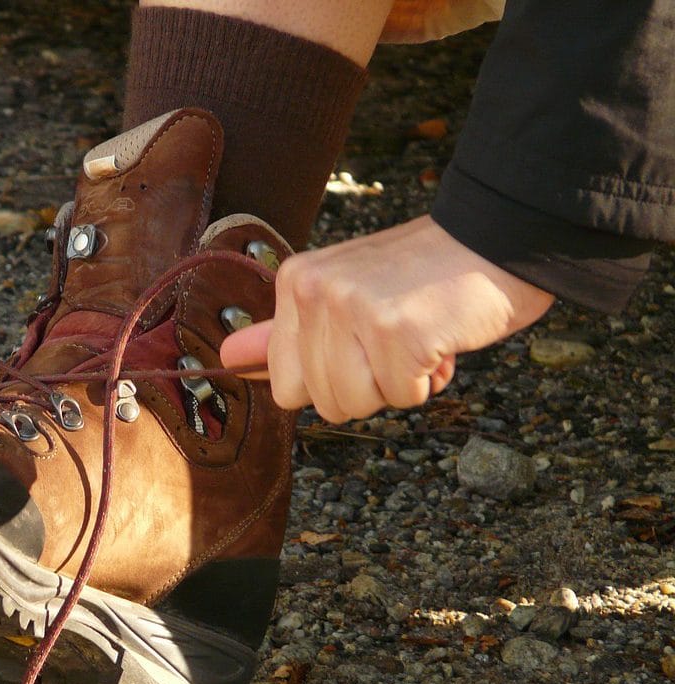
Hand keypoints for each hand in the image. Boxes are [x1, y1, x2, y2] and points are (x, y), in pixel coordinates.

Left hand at [221, 215, 554, 422]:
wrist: (498, 239)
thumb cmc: (423, 276)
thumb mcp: (344, 294)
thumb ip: (286, 332)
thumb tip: (227, 360)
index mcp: (296, 283)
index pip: (286, 384)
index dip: (333, 380)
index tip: (362, 342)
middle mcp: (315, 291)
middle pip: (323, 401)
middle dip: (368, 385)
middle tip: (396, 335)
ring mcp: (353, 309)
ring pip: (357, 404)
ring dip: (398, 384)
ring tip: (417, 336)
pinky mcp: (396, 329)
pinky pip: (404, 396)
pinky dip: (430, 379)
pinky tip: (440, 337)